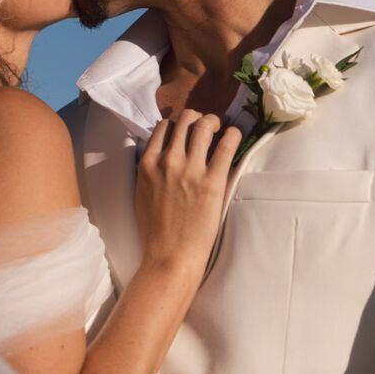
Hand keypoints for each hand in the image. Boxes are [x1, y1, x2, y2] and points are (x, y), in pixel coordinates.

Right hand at [134, 110, 241, 279]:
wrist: (170, 255)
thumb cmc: (154, 231)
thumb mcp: (140, 194)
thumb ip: (148, 171)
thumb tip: (155, 157)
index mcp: (148, 164)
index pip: (163, 126)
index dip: (177, 124)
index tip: (186, 130)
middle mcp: (168, 161)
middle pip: (185, 119)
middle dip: (198, 118)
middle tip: (206, 126)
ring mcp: (191, 170)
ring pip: (204, 125)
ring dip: (214, 122)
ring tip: (220, 129)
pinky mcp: (212, 181)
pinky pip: (227, 145)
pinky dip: (233, 134)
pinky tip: (235, 136)